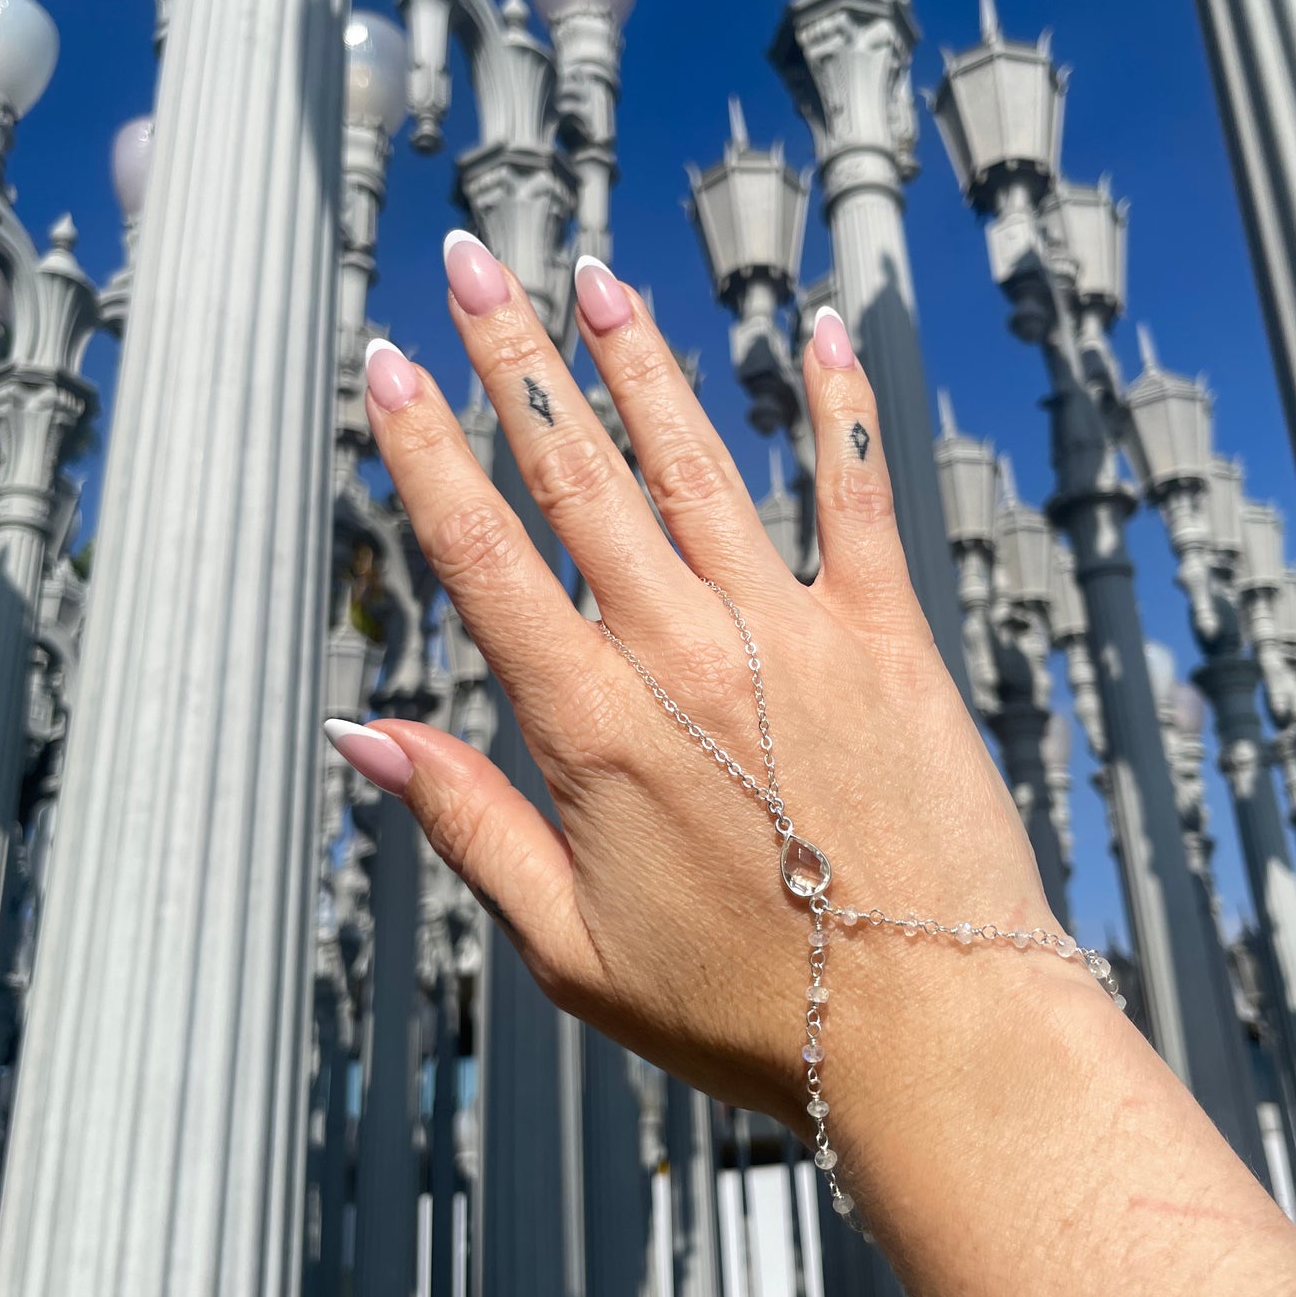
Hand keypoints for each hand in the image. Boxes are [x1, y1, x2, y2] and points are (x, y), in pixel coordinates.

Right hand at [330, 236, 1060, 1134]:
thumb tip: (363, 738)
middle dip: (516, 360)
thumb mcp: (571, 945)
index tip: (390, 368)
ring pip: (696, 464)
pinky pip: (857, 497)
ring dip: (641, 364)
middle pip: (578, 476)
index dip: (425, 452)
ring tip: (596, 279)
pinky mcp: (888, 638)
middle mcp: (684, 654)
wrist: (932, 1030)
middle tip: (475, 266)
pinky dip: (837, 410)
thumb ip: (469, 824)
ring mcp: (792, 636)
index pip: (483, 556)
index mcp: (593, 728)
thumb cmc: (748, 1007)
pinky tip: (819, 331)